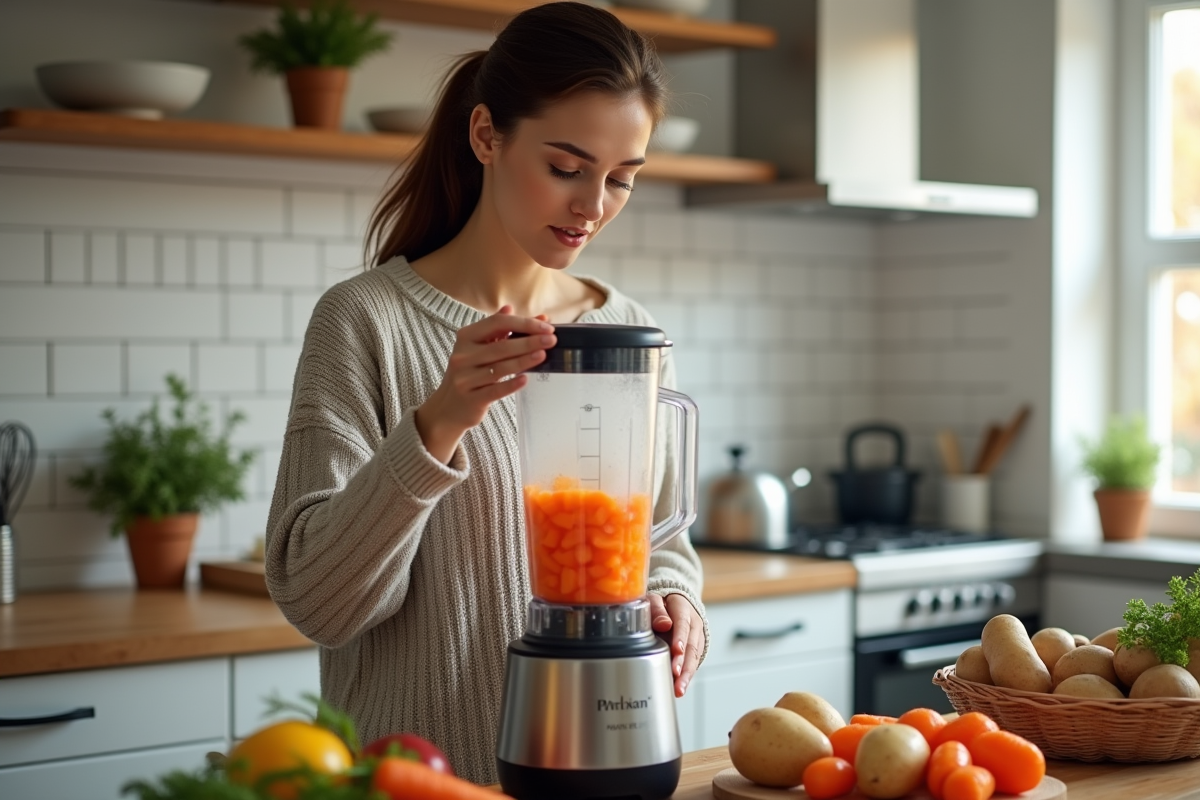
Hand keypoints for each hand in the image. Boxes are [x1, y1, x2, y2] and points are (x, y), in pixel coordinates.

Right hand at [415, 306, 554, 462]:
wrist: (449, 406)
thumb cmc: (469, 372)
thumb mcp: (478, 347)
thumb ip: (498, 329)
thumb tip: (517, 310)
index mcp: (466, 337)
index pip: (498, 324)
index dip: (524, 323)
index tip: (546, 326)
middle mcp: (462, 356)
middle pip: (501, 346)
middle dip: (529, 341)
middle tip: (551, 340)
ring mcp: (465, 378)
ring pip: (500, 367)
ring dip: (524, 360)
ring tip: (543, 355)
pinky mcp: (471, 398)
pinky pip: (495, 390)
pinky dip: (511, 384)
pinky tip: (525, 379)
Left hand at [649, 592, 704, 697]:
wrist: (676, 603)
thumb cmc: (662, 603)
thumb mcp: (655, 599)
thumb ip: (657, 610)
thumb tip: (664, 624)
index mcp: (684, 608)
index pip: (683, 624)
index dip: (680, 638)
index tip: (676, 652)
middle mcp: (695, 623)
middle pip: (692, 645)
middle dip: (685, 664)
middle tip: (677, 679)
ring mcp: (698, 637)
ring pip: (695, 657)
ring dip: (687, 675)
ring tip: (679, 690)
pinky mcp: (697, 648)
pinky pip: (693, 663)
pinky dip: (687, 676)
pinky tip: (680, 687)